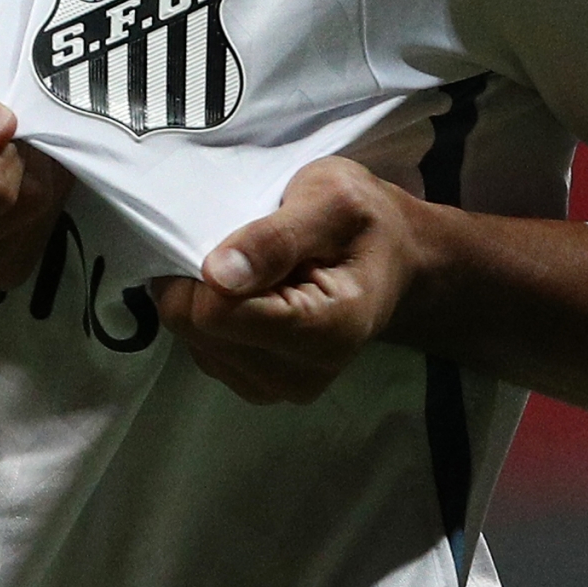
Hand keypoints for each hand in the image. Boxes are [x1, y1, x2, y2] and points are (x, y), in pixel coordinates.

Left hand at [153, 157, 424, 403]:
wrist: (394, 260)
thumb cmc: (364, 223)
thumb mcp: (332, 199)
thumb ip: (276, 238)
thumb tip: (217, 275)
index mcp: (326, 332)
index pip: (217, 313)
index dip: (207, 264)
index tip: (238, 232)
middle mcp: (300, 376)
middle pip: (197, 329)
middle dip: (203, 280)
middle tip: (248, 247)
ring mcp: (276, 387)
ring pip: (193, 340)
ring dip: (207, 296)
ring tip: (256, 269)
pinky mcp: (257, 385)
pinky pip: (201, 347)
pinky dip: (212, 313)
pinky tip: (248, 291)